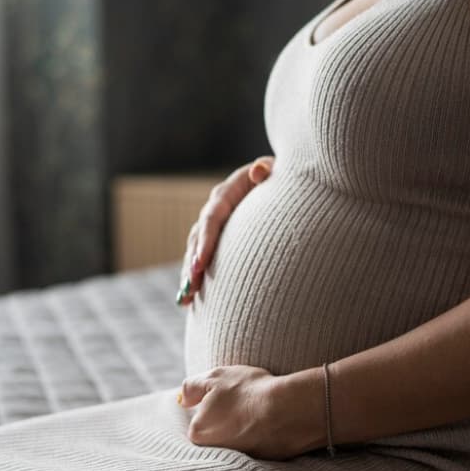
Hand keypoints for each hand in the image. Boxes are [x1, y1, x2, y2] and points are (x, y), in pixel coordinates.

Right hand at [176, 155, 274, 305]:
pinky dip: (196, 278)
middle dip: (193, 263)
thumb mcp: (278, 170)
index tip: (202, 262)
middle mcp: (216, 209)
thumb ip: (268, 171)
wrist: (279, 184)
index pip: (212, 217)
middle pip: (198, 237)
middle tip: (192, 286)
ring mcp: (215, 227)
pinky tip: (190, 301)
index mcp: (228, 192)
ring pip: (195, 250)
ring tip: (187, 298)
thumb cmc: (282, 178)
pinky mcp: (218, 241)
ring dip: (190, 274)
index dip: (205, 239)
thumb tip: (258, 172)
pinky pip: (202, 259)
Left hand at [176, 364, 323, 460]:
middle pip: (217, 435)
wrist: (289, 410)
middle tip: (244, 406)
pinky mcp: (263, 466)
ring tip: (260, 414)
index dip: (214, 406)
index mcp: (199, 434)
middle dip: (228, 422)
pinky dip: (264, 438)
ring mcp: (240, 461)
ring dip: (246, 430)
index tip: (228, 398)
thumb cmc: (249, 392)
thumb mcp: (215, 377)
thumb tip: (182, 399)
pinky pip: (259, 449)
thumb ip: (192, 387)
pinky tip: (273, 424)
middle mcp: (215, 454)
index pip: (199, 421)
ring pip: (238, 443)